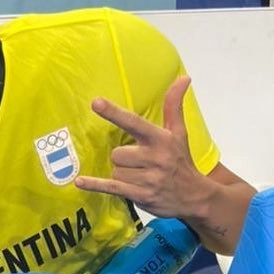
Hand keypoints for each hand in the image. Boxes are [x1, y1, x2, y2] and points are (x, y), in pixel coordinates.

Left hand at [75, 75, 209, 218]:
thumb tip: (183, 78)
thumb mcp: (179, 133)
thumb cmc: (181, 161)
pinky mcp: (140, 195)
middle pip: (117, 153)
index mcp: (161, 139)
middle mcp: (155, 158)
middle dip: (123, 159)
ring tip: (140, 177)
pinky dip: (95, 185)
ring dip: (122, 175)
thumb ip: (174, 106)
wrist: (194, 196)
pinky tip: (79, 182)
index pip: (133, 122)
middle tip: (140, 164)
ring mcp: (148, 178)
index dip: (114, 112)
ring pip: (115, 171)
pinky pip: (111, 187)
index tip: (96, 102)